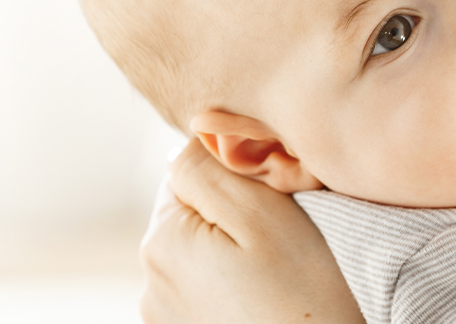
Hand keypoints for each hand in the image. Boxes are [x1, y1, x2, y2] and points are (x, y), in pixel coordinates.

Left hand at [138, 139, 362, 323]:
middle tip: (282, 239)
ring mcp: (165, 314)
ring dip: (232, 253)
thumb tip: (184, 147)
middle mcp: (152, 279)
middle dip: (232, 216)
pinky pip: (207, 289)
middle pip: (193, 215)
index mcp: (162, 238)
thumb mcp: (263, 214)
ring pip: (201, 253)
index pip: (189, 174)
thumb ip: (210, 170)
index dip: (237, 178)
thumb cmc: (304, 293)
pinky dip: (232, 287)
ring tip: (276, 274)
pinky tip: (264, 299)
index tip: (274, 204)